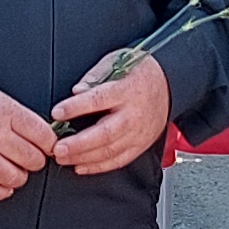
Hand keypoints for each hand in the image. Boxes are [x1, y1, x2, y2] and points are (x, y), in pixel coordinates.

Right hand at [0, 77, 55, 202]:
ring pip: (14, 177)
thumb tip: (35, 129)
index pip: (42, 135)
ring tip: (16, 169)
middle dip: (36, 160)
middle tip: (32, 157)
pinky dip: (2, 191)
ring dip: (20, 176)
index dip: (50, 143)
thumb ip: (15, 112)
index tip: (48, 145)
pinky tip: (3, 184)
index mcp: (6, 112)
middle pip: (32, 159)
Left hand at [48, 49, 173, 175]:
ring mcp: (138, 132)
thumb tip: (77, 90)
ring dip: (84, 158)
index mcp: (127, 90)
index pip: (98, 100)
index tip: (58, 113)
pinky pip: (119, 160)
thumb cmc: (141, 73)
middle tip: (58, 148)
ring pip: (110, 151)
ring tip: (63, 158)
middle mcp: (133, 114)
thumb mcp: (117, 62)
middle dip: (79, 144)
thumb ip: (96, 76)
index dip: (76, 107)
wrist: (170, 84)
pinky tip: (81, 166)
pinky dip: (99, 166)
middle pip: (104, 133)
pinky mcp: (141, 144)